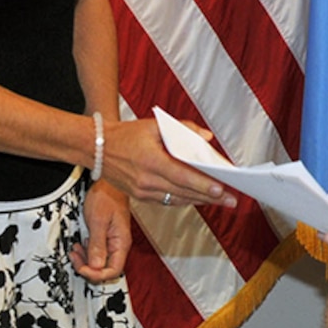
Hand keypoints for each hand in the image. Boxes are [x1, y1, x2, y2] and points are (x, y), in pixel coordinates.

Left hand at [71, 181, 131, 282]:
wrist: (108, 182)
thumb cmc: (106, 196)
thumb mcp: (98, 221)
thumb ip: (97, 245)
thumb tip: (95, 266)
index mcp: (121, 243)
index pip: (113, 271)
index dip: (96, 274)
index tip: (82, 268)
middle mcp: (119, 245)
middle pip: (105, 269)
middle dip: (88, 267)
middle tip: (75, 258)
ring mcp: (113, 241)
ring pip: (100, 262)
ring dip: (85, 260)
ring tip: (74, 250)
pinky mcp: (106, 237)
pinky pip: (97, 252)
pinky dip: (86, 252)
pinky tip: (80, 245)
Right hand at [103, 117, 237, 207]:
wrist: (97, 147)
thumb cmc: (126, 134)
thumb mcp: (155, 125)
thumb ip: (184, 129)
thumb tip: (206, 138)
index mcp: (151, 161)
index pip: (183, 176)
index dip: (203, 185)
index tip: (221, 190)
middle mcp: (146, 181)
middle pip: (184, 192)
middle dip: (210, 197)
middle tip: (231, 201)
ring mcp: (142, 191)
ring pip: (177, 199)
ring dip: (199, 201)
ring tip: (220, 202)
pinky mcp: (139, 196)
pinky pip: (167, 201)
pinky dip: (184, 200)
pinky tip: (198, 198)